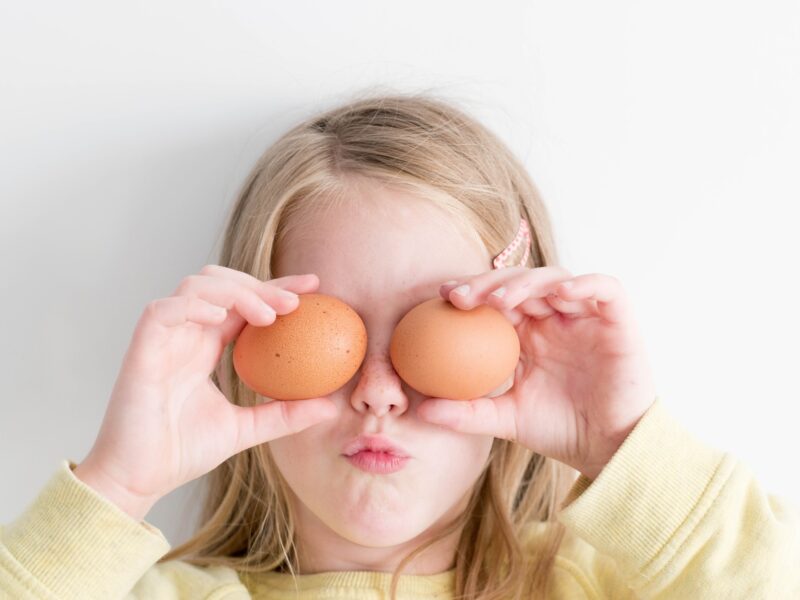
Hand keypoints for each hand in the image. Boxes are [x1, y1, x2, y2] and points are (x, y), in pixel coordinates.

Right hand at [74, 265, 336, 519]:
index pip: (243, 304)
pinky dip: (193, 305)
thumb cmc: (181, 453)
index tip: (314, 288)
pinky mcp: (141, 349)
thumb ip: (284, 415)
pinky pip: (163, 311)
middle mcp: (185, 335)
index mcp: (205, 347)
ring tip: (267, 315)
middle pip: (222, 283)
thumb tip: (330, 408)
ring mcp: (162, 339)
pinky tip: (222, 314)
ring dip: (234, 291)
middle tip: (296, 301)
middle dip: (260, 284)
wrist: (138, 480)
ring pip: (195, 286)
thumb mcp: (246, 429)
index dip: (275, 289)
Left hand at [416, 266, 656, 479]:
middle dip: (488, 283)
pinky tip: (560, 294)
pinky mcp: (618, 319)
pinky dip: (585, 284)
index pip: (496, 299)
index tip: (442, 297)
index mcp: (527, 334)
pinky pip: (605, 288)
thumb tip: (420, 411)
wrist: (609, 449)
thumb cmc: (559, 431)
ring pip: (555, 279)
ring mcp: (585, 316)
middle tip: (461, 296)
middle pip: (519, 282)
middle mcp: (554, 318)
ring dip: (526, 283)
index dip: (471, 291)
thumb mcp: (505, 420)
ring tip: (501, 300)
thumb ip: (466, 412)